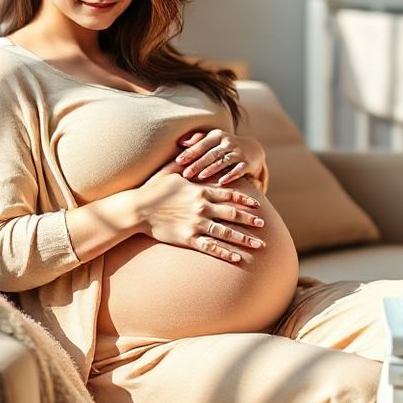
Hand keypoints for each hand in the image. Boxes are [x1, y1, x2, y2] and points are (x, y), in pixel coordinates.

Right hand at [135, 164, 266, 262]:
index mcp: (201, 190)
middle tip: (264, 224)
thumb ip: (185, 160)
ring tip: (259, 245)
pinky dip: (225, 253)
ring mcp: (197, 224)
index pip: (230, 194)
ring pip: (226, 233)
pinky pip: (211, 247)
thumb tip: (189, 145)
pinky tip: (237, 258)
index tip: (258, 204)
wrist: (138, 209)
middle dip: (250, 220)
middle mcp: (203, 207)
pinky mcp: (188, 238)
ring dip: (244, 239)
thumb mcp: (170, 170)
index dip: (246, 200)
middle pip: (233, 214)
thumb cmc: (153, 188)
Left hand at [176, 129, 265, 186]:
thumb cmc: (225, 145)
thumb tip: (181, 142)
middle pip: (211, 154)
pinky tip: (221, 182)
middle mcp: (228, 142)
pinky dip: (230, 176)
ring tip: (200, 177)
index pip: (202, 144)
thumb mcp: (213, 139)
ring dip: (212, 169)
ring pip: (223, 161)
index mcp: (217, 135)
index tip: (178, 161)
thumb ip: (197, 140)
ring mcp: (238, 153)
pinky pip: (238, 170)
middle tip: (186, 174)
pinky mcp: (247, 163)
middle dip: (198, 164)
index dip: (190, 152)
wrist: (252, 149)